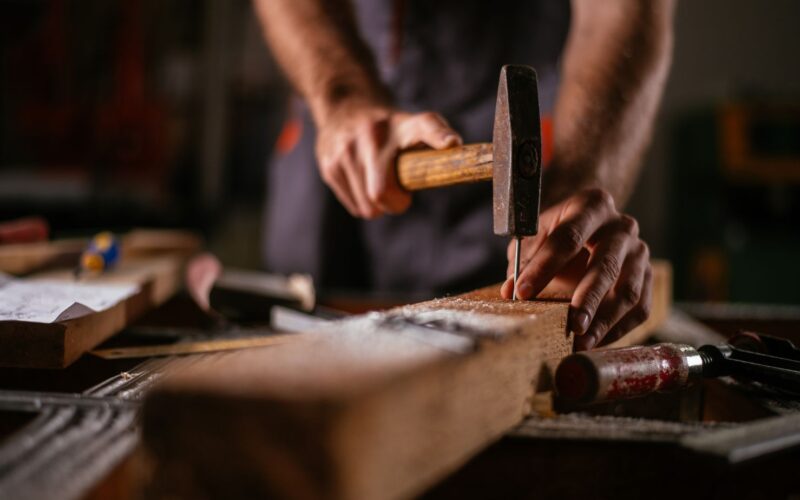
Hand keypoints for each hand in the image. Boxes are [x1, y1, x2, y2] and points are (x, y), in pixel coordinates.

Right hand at [315, 106, 461, 217]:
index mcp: (398, 125)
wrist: (346, 107)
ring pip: (367, 207)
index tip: (451, 145)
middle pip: (381, 195)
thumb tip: (454, 144)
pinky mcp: (328, 166)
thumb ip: (436, 133)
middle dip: (394, 202)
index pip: (424, 128)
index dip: (438, 139)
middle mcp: (369, 136)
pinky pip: (355, 207)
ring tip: (379, 183)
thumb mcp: (416, 123)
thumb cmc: (389, 127)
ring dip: (378, 205)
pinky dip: (363, 203)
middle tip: (398, 192)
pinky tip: (363, 182)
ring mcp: (344, 152)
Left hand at [500, 188, 651, 349]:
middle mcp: (622, 226)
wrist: (589, 226)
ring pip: (629, 291)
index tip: (523, 292)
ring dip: (605, 320)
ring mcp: (639, 251)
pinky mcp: (648, 276)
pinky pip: (640, 308)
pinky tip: (595, 341)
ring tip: (582, 342)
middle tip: (572, 325)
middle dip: (587, 298)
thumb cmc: (557, 233)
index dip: (544, 267)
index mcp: (591, 206)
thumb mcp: (535, 236)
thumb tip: (509, 292)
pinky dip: (618, 329)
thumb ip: (523, 261)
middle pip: (605, 265)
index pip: (567, 237)